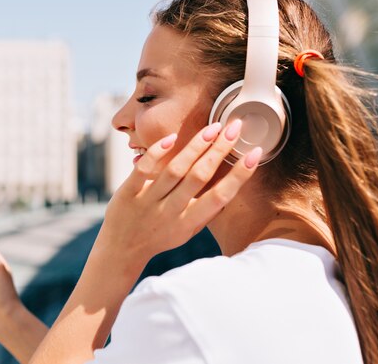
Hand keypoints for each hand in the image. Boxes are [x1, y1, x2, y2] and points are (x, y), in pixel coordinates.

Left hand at [97, 119, 260, 266]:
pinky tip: (173, 138)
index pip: (220, 196)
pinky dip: (158, 153)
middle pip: (199, 177)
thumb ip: (207, 211)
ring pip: (175, 170)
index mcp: (190, 222)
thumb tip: (232, 185)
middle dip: (219, 151)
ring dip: (195, 147)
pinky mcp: (128, 193)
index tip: (255, 153)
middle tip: (234, 128)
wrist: (121, 250)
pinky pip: (144, 170)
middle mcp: (171, 212)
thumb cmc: (160, 236)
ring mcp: (148, 202)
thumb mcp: (188, 231)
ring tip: (212, 128)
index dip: (239, 175)